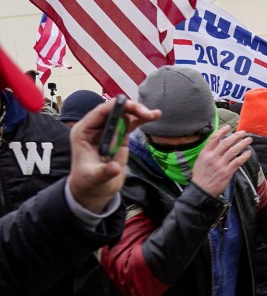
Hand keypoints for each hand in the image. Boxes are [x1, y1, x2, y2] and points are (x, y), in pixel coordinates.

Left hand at [68, 98, 160, 213]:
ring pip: (124, 114)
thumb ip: (104, 172)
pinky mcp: (119, 136)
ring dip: (139, 112)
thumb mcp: (94, 178)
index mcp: (84, 132)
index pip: (100, 113)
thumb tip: (115, 168)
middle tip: (146, 114)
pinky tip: (153, 116)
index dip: (116, 107)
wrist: (94, 189)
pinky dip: (141, 120)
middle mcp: (95, 128)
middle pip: (114, 110)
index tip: (131, 106)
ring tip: (154, 115)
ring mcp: (108, 131)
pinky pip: (130, 124)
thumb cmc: (89, 182)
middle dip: (131, 109)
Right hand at [191, 127, 252, 196]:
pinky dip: (244, 156)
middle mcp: (213, 157)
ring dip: (242, 144)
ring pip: (233, 150)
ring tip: (248, 140)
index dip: (222, 131)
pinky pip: (237, 162)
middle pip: (226, 142)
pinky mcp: (227, 172)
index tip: (229, 127)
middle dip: (236, 136)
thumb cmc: (201, 176)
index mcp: (205, 153)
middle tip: (243, 132)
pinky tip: (248, 152)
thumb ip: (208, 152)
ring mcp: (220, 165)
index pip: (214, 138)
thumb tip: (218, 143)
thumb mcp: (200, 161)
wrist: (202, 190)